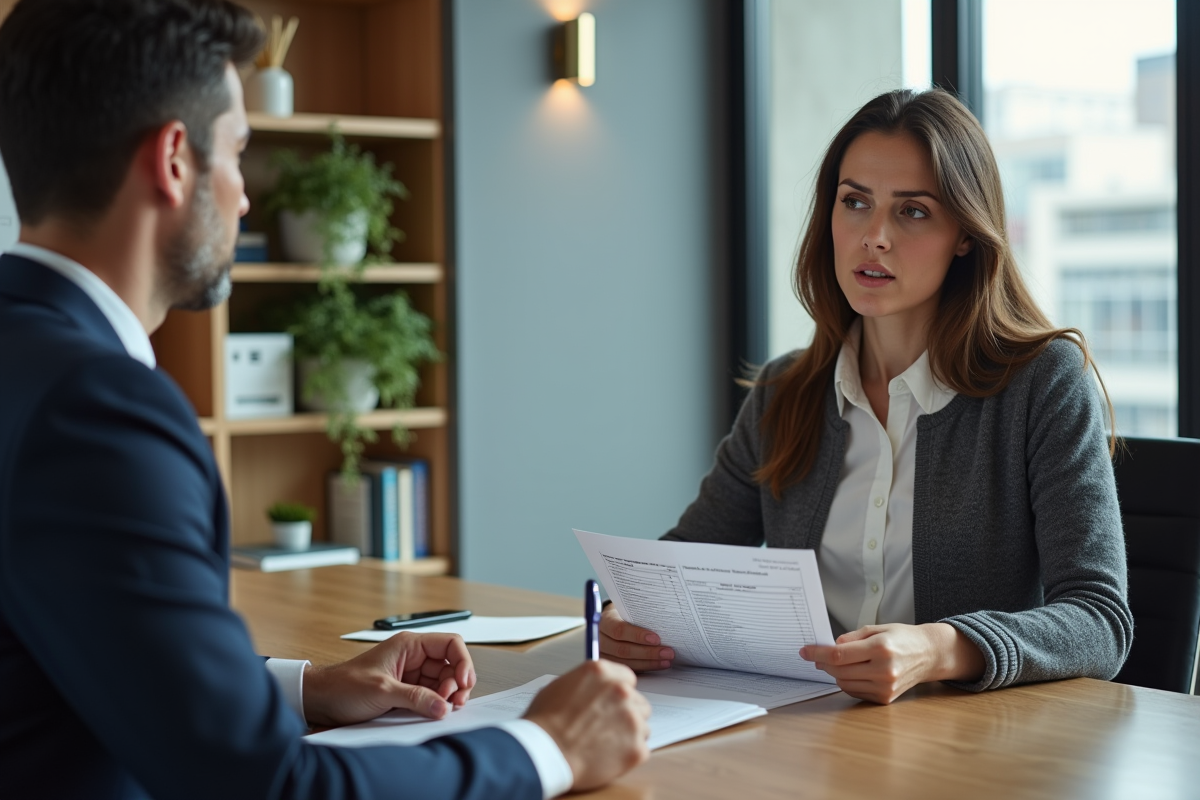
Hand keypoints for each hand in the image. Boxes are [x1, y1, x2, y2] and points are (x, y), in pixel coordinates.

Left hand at [302, 631, 474, 727]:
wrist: (321, 700)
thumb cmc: (344, 685)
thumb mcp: (382, 691)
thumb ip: (415, 698)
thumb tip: (443, 707)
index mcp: (409, 645)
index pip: (450, 644)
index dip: (462, 662)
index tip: (464, 682)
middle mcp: (414, 657)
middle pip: (451, 666)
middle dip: (456, 684)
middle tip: (453, 703)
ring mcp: (412, 675)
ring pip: (443, 682)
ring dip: (448, 696)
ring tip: (444, 710)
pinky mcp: (407, 692)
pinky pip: (431, 696)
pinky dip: (437, 705)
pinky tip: (436, 713)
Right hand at [524, 660, 651, 791]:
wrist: (544, 754)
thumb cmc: (545, 724)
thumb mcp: (559, 687)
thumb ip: (586, 685)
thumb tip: (594, 689)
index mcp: (601, 672)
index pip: (627, 677)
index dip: (618, 692)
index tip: (613, 702)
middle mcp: (621, 691)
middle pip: (638, 701)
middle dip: (626, 714)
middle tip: (606, 727)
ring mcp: (632, 719)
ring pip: (642, 726)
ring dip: (628, 734)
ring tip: (603, 744)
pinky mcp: (636, 747)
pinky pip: (641, 749)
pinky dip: (627, 755)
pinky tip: (607, 758)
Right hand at [599, 604, 673, 670]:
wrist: (611, 619)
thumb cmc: (624, 612)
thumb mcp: (627, 607)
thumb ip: (638, 612)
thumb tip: (663, 617)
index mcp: (604, 621)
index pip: (618, 630)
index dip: (637, 635)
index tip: (656, 639)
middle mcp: (600, 639)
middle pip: (622, 650)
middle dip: (648, 652)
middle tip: (668, 652)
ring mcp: (603, 654)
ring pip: (626, 662)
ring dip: (649, 662)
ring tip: (666, 660)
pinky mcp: (610, 663)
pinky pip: (627, 668)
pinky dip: (644, 667)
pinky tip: (658, 665)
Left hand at [800, 622, 983, 704]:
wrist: (929, 655)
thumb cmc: (903, 638)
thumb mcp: (877, 628)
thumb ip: (852, 637)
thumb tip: (831, 647)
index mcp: (881, 648)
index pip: (839, 655)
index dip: (818, 653)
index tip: (805, 651)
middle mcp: (884, 670)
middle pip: (839, 671)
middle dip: (822, 663)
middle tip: (815, 656)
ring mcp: (885, 687)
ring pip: (844, 683)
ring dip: (834, 673)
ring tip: (835, 663)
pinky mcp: (885, 698)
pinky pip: (855, 692)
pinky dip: (846, 682)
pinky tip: (849, 672)